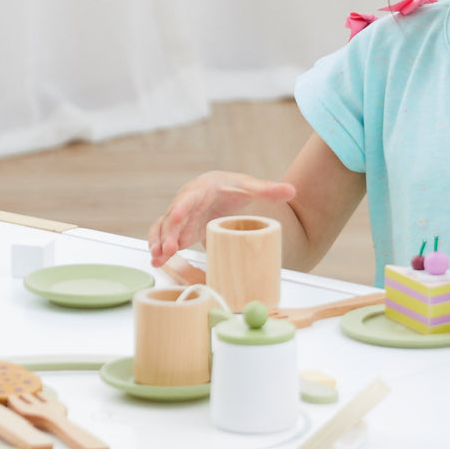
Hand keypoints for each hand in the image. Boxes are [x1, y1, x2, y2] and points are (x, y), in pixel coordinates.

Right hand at [148, 171, 295, 266]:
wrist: (224, 189)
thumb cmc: (234, 187)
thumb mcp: (250, 186)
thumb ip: (269, 189)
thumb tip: (292, 190)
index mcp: (202, 188)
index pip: (190, 197)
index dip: (183, 207)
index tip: (178, 216)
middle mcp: (187, 201)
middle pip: (174, 216)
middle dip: (169, 232)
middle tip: (168, 249)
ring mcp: (182, 216)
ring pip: (165, 227)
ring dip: (160, 242)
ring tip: (157, 258)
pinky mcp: (181, 229)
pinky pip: (165, 237)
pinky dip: (160, 248)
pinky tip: (157, 262)